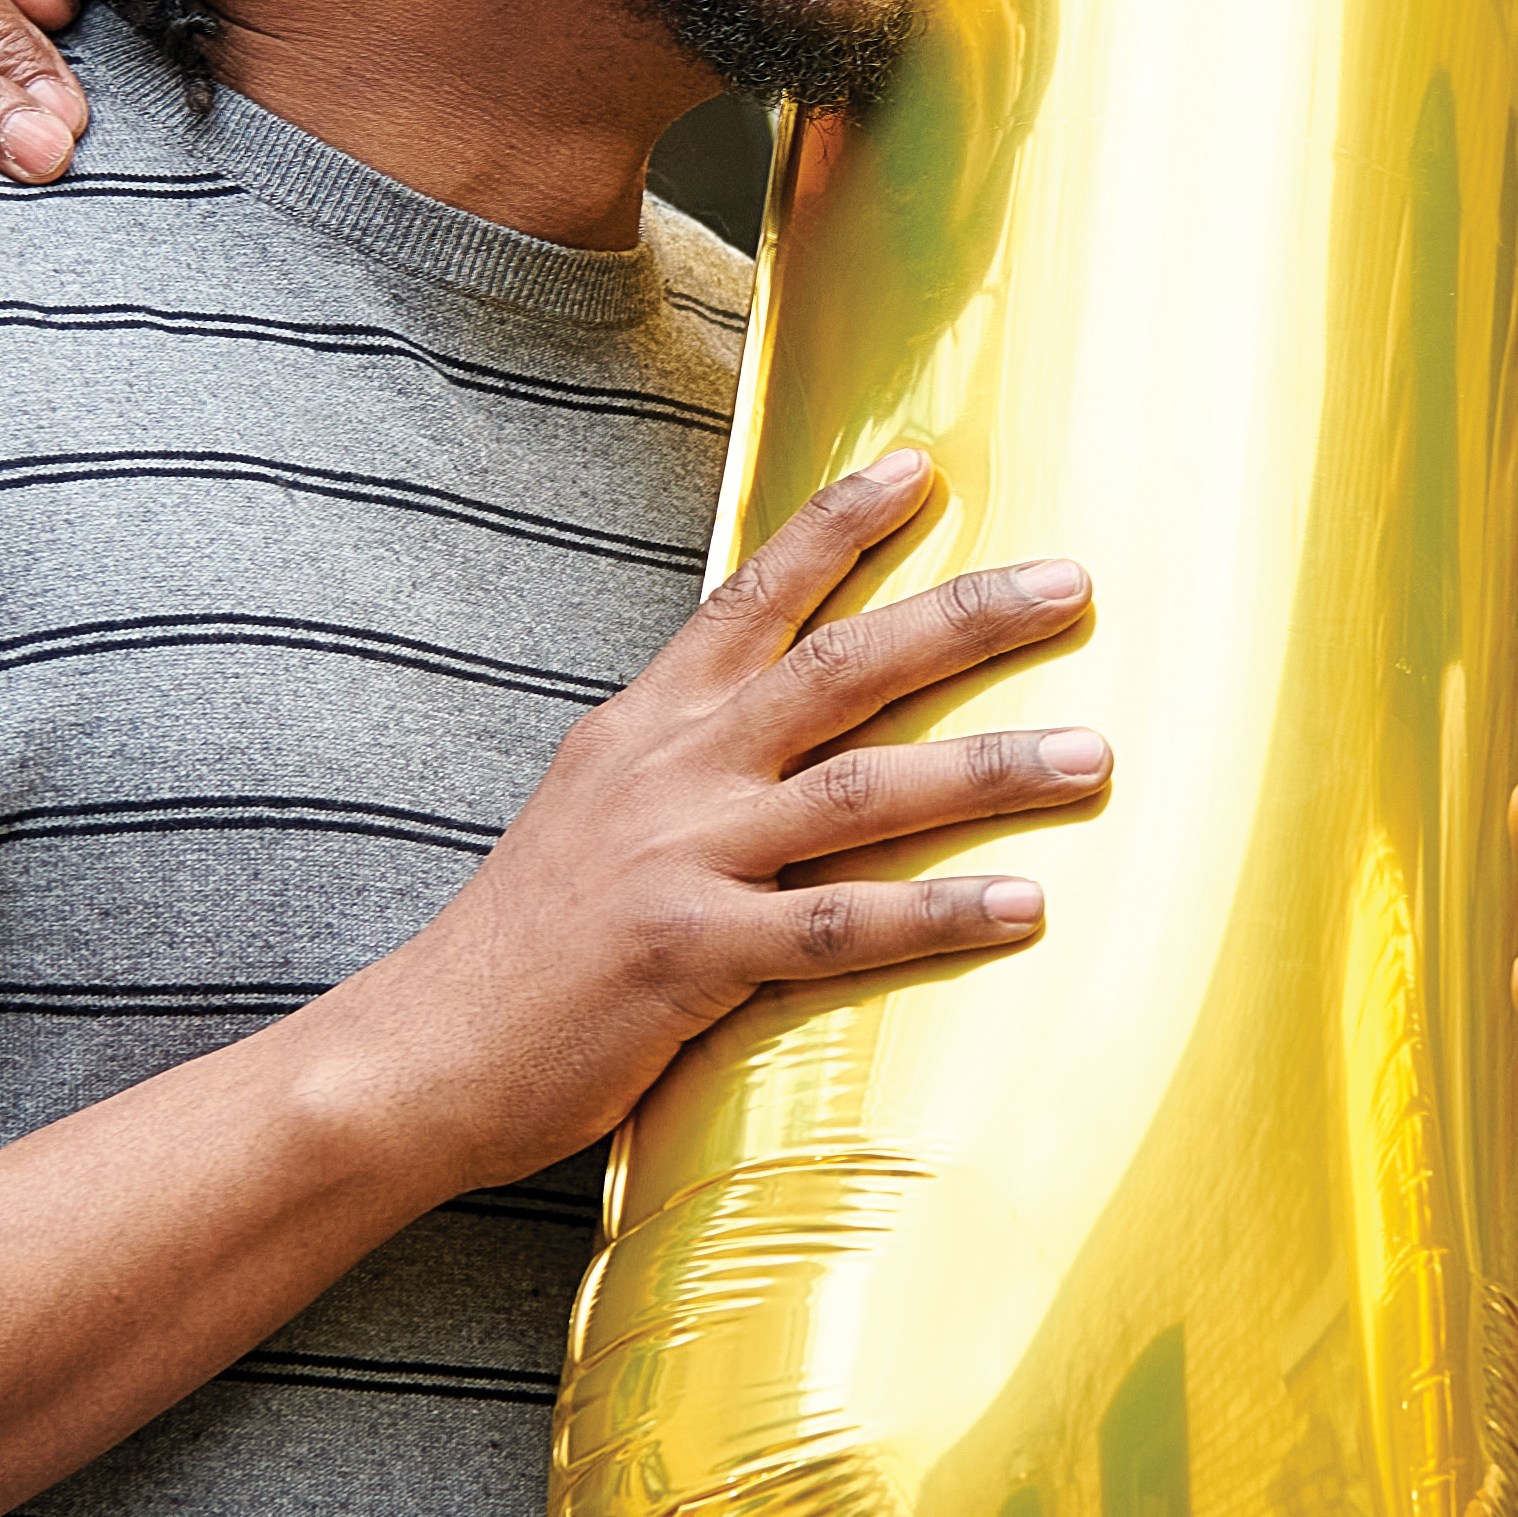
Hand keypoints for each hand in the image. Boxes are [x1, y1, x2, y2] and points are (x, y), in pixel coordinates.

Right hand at [307, 450, 1102, 1183]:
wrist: (423, 1050)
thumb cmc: (524, 943)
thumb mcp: (590, 808)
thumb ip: (680, 757)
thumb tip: (766, 720)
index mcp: (645, 726)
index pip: (752, 598)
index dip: (838, 526)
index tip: (922, 466)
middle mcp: (671, 771)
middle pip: (842, 669)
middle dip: (963, 620)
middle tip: (1073, 585)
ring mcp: (683, 859)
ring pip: (864, 792)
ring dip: (988, 769)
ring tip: (1094, 757)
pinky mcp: (692, 956)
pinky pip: (841, 926)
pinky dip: (938, 913)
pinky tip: (1023, 905)